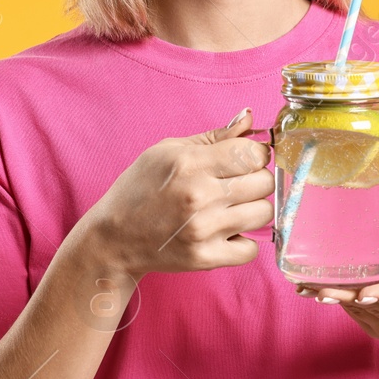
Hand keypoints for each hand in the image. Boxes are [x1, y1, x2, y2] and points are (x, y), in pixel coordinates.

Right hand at [80, 107, 272, 278]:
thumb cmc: (141, 189)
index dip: (256, 154)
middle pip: (264, 182)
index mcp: (189, 163)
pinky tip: (226, 232)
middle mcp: (199, 196)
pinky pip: (252, 249)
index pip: (253, 153)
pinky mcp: (205, 258)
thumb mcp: (168, 151)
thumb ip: (214, 137)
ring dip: (253, 209)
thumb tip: (251, 120)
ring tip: (231, 208)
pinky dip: (244, 241)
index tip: (246, 159)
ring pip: (264, 213)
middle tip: (236, 184)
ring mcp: (203, 230)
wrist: (114, 237)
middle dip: (256, 180)